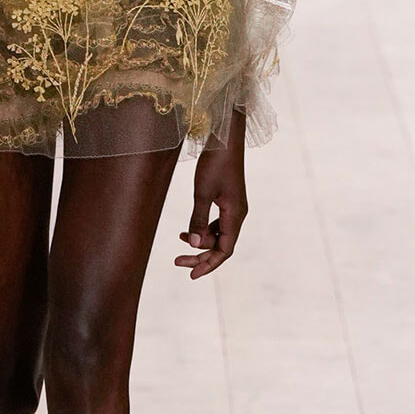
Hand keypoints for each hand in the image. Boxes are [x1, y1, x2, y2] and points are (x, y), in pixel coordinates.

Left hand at [175, 110, 247, 279]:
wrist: (225, 138)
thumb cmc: (215, 163)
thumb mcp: (202, 192)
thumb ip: (197, 219)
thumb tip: (192, 244)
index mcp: (235, 215)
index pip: (224, 250)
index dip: (208, 264)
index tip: (191, 275)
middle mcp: (237, 214)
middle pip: (221, 246)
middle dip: (200, 256)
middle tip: (177, 263)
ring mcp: (234, 208)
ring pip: (218, 235)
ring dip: (200, 243)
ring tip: (178, 247)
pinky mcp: (228, 200)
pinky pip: (216, 224)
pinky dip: (202, 230)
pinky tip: (185, 231)